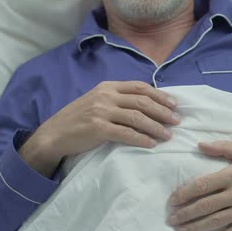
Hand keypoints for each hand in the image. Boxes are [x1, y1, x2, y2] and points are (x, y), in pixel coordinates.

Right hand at [20, 81, 179, 176]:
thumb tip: (146, 105)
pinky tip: (152, 144)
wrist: (54, 134)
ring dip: (156, 127)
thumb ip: (117, 99)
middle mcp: (106, 96)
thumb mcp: (97, 101)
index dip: (160, 96)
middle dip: (163, 111)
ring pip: (137, 117)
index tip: (174, 104)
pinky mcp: (98, 129)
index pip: (140, 87)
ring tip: (168, 135)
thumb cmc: (78, 119)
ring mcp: (102, 111)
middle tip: (177, 121)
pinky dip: (142, 139)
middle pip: (142, 101)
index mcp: (108, 86)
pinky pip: (126, 134)